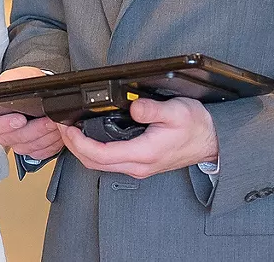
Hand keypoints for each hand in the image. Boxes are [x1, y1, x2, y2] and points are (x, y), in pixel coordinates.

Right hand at [0, 67, 62, 160]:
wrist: (39, 91)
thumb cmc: (27, 84)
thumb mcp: (19, 76)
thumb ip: (15, 81)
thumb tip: (17, 86)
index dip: (7, 125)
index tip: (21, 119)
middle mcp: (5, 132)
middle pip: (15, 139)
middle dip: (35, 130)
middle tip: (48, 120)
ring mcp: (19, 142)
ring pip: (30, 147)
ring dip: (46, 137)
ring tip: (56, 125)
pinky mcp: (33, 149)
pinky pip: (41, 153)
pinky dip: (52, 145)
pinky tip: (57, 134)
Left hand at [56, 96, 217, 179]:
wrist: (212, 141)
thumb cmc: (196, 126)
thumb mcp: (177, 111)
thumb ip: (152, 109)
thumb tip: (133, 106)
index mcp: (143, 154)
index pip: (99, 154)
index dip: (77, 142)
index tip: (66, 127)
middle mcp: (137, 165)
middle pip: (93, 163)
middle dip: (72, 145)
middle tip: (61, 125)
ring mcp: (137, 166)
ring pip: (99, 164)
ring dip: (81, 148)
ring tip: (70, 128)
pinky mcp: (139, 163)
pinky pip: (108, 161)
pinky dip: (92, 150)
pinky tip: (89, 135)